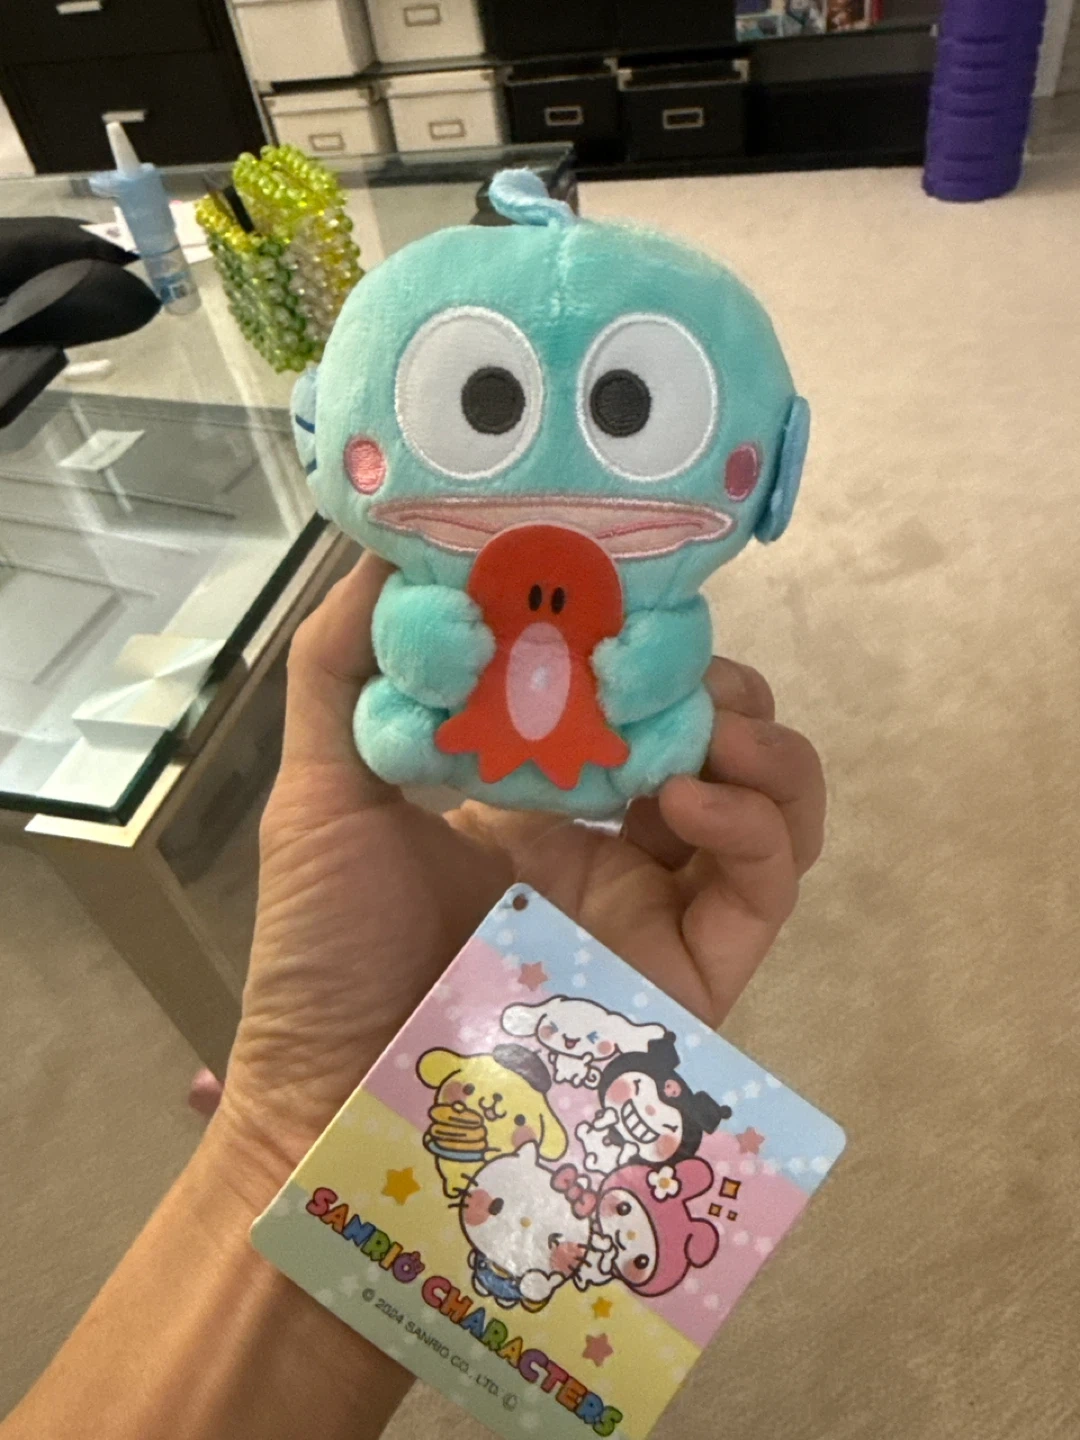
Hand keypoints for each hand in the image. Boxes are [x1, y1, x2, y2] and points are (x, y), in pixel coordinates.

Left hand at [218, 554, 824, 1192]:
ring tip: (708, 725)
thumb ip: (345, 666)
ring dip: (761, 748)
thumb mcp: (324, 786)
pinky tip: (691, 795)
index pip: (625, 699)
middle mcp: (609, 843)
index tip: (623, 589)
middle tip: (673, 665)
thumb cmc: (326, 948)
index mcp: (537, 795)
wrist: (338, 1096)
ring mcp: (657, 907)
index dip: (641, 644)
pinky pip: (764, 887)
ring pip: (770, 809)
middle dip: (717, 689)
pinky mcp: (692, 972)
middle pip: (717, 744)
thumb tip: (386, 544)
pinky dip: (752, 825)